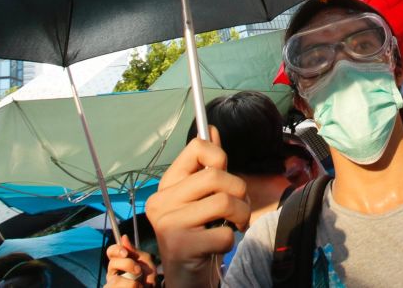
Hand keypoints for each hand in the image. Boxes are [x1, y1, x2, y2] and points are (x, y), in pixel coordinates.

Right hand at [105, 235, 156, 286]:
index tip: (125, 253)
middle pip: (112, 263)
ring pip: (114, 281)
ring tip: (140, 285)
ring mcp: (111, 285)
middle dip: (127, 265)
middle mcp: (113, 273)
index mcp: (120, 262)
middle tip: (139, 270)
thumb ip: (136, 252)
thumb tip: (123, 237)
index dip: (116, 250)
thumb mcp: (146, 263)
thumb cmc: (148, 278)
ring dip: (131, 283)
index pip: (111, 251)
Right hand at [146, 128, 250, 287]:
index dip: (219, 157)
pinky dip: (230, 240)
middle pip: (216, 176)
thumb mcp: (201, 197)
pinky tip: (219, 244)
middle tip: (237, 209)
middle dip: (239, 192)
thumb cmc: (198, 232)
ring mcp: (168, 223)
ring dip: (241, 215)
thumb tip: (212, 129)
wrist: (185, 275)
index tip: (223, 175)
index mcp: (167, 184)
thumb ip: (206, 166)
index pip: (196, 147)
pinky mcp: (180, 246)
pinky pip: (224, 233)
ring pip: (224, 201)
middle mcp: (161, 200)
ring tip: (235, 225)